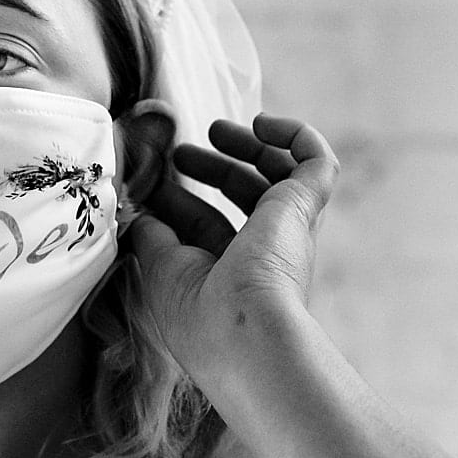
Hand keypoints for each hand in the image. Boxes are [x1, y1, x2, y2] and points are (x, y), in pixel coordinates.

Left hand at [126, 114, 338, 381]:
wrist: (247, 334)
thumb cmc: (200, 315)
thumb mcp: (161, 271)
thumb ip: (151, 237)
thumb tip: (139, 212)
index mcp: (228, 273)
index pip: (205, 225)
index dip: (178, 199)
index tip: (149, 183)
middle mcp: (263, 253)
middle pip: (242, 198)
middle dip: (212, 169)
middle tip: (180, 152)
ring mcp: (287, 230)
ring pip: (280, 176)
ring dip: (248, 146)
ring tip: (216, 128)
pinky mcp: (303, 208)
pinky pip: (317, 162)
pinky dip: (296, 136)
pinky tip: (264, 124)